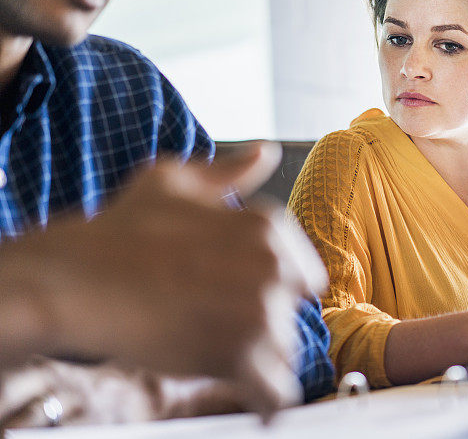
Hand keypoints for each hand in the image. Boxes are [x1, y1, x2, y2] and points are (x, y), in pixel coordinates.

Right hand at [0, 142, 327, 418]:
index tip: (242, 293)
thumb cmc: (120, 229)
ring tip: (214, 348)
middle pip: (293, 312)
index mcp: (268, 227)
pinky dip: (265, 401)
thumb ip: (228, 172)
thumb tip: (265, 152)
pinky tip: (252, 401)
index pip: (304, 273)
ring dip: (258, 358)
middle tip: (219, 320)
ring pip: (283, 351)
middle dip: (265, 320)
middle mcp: (274, 266)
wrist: (76, 280)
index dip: (274, 287)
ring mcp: (259, 312)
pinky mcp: (240, 358)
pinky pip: (275, 391)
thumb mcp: (174, 180)